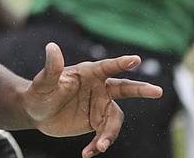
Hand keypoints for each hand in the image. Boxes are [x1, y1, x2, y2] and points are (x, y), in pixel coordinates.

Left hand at [21, 43, 161, 156]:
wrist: (36, 113)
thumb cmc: (39, 92)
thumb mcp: (43, 82)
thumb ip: (51, 67)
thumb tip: (52, 47)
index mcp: (87, 73)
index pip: (106, 67)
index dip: (120, 63)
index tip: (135, 59)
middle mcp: (98, 88)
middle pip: (123, 88)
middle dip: (140, 89)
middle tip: (157, 91)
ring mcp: (100, 106)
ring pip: (115, 120)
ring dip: (109, 134)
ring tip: (99, 145)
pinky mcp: (97, 122)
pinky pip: (105, 135)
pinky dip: (99, 144)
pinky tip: (87, 153)